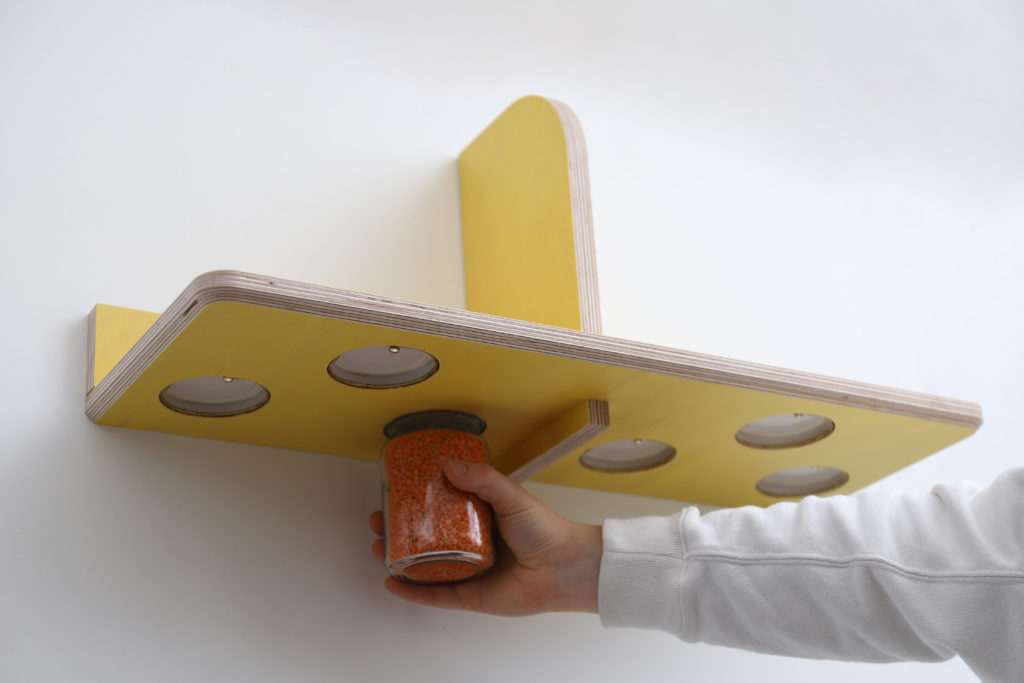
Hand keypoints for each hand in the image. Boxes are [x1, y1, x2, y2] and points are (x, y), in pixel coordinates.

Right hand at [369, 460, 601, 615]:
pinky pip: (435, 595)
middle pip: (424, 538)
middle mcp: (469, 544)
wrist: (565, 567)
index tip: (392, 494)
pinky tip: (392, 582)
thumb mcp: (510, 495)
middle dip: (397, 531)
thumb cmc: (543, 529)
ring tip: (379, 548)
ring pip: (424, 566)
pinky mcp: (469, 596)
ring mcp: (467, 571)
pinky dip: (412, 591)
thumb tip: (447, 464)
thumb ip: (482, 479)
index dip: (413, 503)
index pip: (438, 509)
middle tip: (379, 522)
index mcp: (478, 518)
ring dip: (398, 558)